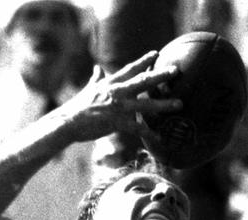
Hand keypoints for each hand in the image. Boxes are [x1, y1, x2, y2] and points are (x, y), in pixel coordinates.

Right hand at [62, 52, 181, 141]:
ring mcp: (117, 107)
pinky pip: (136, 128)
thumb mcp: (88, 89)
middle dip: (160, 75)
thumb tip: (97, 68)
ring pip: (145, 103)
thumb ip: (95, 78)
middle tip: (176, 70)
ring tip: (179, 104)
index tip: (157, 53)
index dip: (144, 60)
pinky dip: (148, 132)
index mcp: (110, 82)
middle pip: (142, 80)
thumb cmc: (77, 107)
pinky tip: (159, 137)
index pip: (130, 68)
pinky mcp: (116, 122)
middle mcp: (117, 91)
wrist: (68, 122)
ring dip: (163, 104)